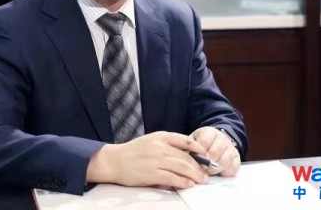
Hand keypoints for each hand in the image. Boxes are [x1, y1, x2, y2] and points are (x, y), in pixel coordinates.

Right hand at [87, 131, 208, 188]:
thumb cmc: (133, 152)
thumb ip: (167, 145)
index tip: (206, 157)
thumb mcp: (151, 141)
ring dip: (194, 174)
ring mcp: (156, 160)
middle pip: (186, 156)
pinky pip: (172, 178)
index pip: (186, 141)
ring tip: (201, 180)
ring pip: (182, 167)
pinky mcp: (151, 174)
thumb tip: (187, 155)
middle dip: (199, 166)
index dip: (199, 149)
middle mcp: (160, 146)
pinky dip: (183, 182)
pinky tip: (189, 184)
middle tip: (206, 173)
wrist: (114, 161)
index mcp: (161, 136)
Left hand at [190, 126, 240, 175]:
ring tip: (207, 172)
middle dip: (205, 164)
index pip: (205, 142)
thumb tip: (187, 159)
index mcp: (210, 132)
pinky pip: (233, 168)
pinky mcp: (237, 159)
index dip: (199, 154)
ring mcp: (231, 149)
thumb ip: (190, 148)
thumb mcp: (193, 140)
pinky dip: (224, 173)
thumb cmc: (201, 143)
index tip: (194, 160)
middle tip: (200, 169)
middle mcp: (223, 139)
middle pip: (215, 153)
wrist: (217, 141)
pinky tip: (218, 173)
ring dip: (214, 170)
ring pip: (224, 162)